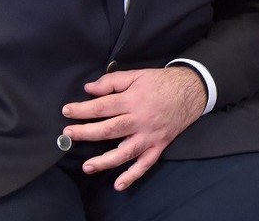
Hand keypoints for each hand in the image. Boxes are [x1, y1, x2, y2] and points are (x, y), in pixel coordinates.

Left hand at [61, 66, 206, 190]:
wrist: (192, 90)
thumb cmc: (162, 82)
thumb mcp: (137, 74)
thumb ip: (112, 81)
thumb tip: (89, 89)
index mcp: (133, 100)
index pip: (102, 106)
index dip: (82, 110)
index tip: (67, 111)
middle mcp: (140, 120)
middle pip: (109, 130)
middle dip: (85, 133)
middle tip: (68, 135)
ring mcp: (150, 136)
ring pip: (124, 152)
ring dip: (104, 161)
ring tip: (87, 166)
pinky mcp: (159, 146)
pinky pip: (145, 164)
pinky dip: (132, 176)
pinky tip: (119, 184)